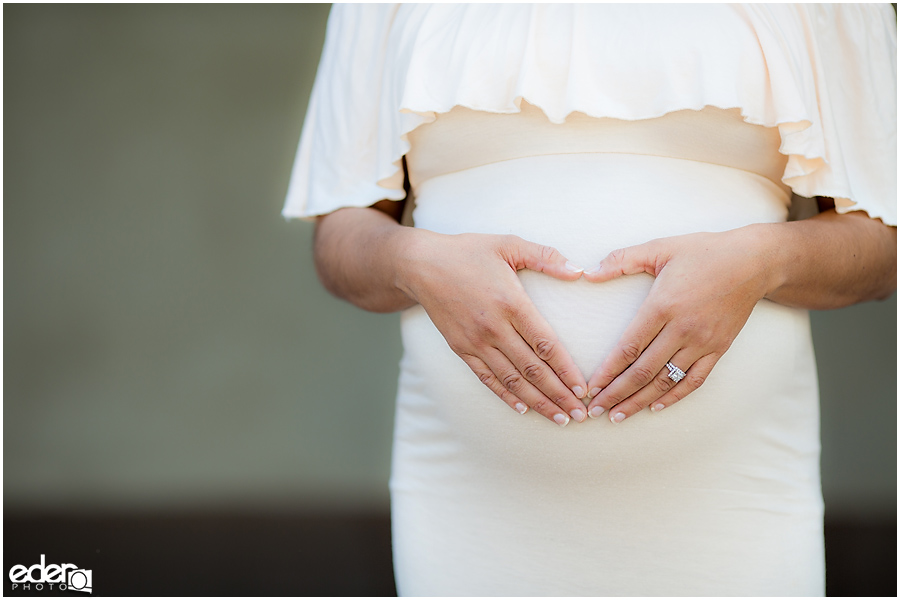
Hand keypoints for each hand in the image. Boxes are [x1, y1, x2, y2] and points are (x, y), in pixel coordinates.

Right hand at [398, 231, 588, 425]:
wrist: (421, 265)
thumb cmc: (468, 251)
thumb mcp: (508, 244)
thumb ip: (545, 257)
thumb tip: (579, 271)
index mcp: (510, 302)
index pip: (545, 344)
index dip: (567, 370)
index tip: (583, 389)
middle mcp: (493, 327)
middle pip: (533, 370)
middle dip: (559, 395)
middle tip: (581, 414)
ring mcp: (475, 342)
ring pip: (512, 380)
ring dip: (538, 402)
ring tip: (559, 419)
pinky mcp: (461, 349)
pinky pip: (487, 378)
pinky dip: (506, 396)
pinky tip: (524, 409)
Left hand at [582, 226, 774, 422]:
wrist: (754, 261)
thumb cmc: (704, 251)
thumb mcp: (660, 248)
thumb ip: (622, 260)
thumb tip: (589, 273)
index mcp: (663, 305)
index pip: (629, 347)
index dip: (607, 371)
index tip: (590, 388)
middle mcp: (682, 329)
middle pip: (643, 371)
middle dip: (616, 393)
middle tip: (595, 410)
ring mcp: (703, 342)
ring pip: (666, 381)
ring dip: (639, 401)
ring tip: (617, 415)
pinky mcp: (719, 348)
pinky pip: (694, 380)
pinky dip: (674, 396)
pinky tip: (655, 407)